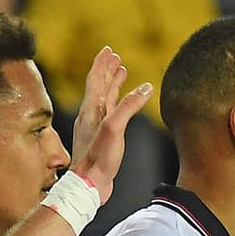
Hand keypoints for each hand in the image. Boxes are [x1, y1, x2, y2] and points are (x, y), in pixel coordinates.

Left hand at [67, 46, 154, 203]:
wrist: (88, 186)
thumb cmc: (98, 159)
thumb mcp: (115, 128)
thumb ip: (129, 106)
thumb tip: (146, 87)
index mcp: (91, 110)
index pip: (95, 80)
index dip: (102, 64)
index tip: (108, 50)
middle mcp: (90, 116)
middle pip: (98, 86)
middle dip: (107, 70)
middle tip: (116, 57)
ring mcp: (95, 128)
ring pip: (104, 99)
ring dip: (112, 85)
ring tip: (121, 73)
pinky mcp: (100, 139)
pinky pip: (108, 114)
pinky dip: (116, 103)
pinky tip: (121, 106)